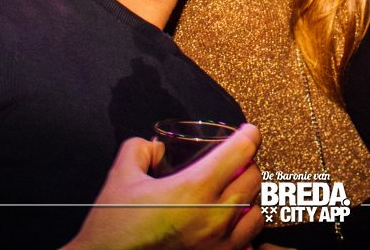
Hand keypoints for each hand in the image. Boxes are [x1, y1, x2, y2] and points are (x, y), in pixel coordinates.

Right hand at [62, 124, 262, 249]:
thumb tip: (157, 146)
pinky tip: (227, 226)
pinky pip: (247, 243)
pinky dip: (241, 231)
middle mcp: (214, 217)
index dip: (248, 135)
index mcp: (194, 189)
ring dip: (248, 198)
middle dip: (247, 164)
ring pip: (255, 213)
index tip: (249, 132)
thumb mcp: (121, 176)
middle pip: (253, 179)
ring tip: (232, 194)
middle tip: (235, 161)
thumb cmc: (113, 228)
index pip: (240, 152)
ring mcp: (219, 244)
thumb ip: (141, 149)